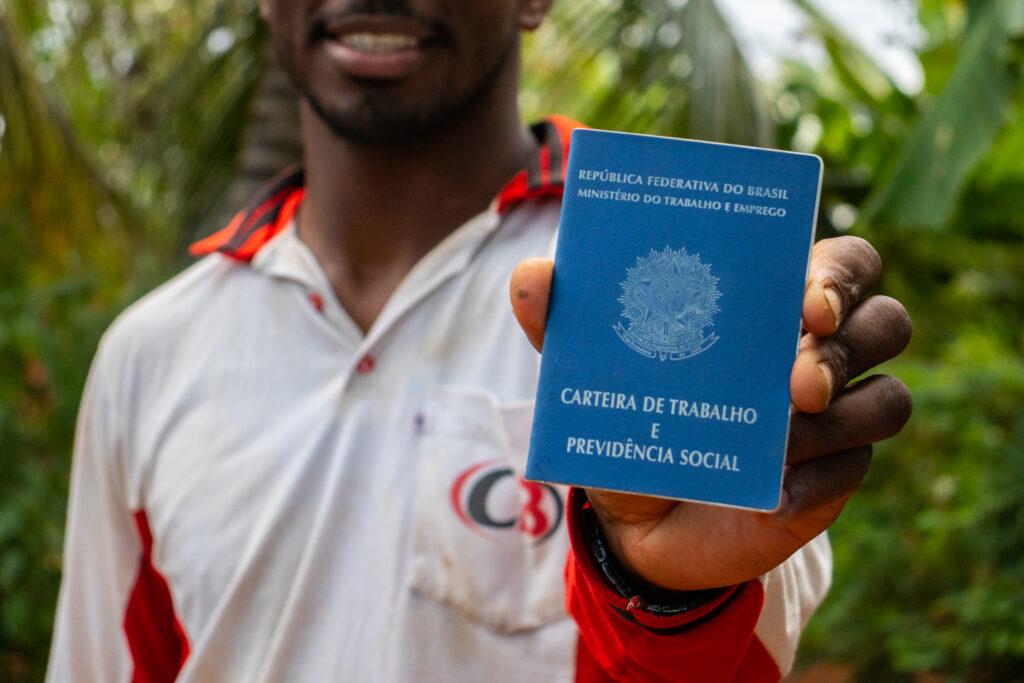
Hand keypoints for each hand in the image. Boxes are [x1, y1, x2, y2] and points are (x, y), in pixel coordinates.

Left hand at [510, 236, 911, 591]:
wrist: (639, 522)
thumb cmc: (631, 423)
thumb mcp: (596, 377)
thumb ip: (565, 325)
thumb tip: (533, 276)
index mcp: (768, 307)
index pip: (841, 265)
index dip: (840, 274)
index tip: (804, 301)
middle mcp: (815, 353)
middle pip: (885, 320)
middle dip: (848, 343)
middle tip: (796, 378)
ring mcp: (834, 417)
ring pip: (887, 398)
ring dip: (838, 416)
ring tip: (779, 436)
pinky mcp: (835, 476)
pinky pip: (857, 467)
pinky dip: (818, 478)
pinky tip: (771, 490)